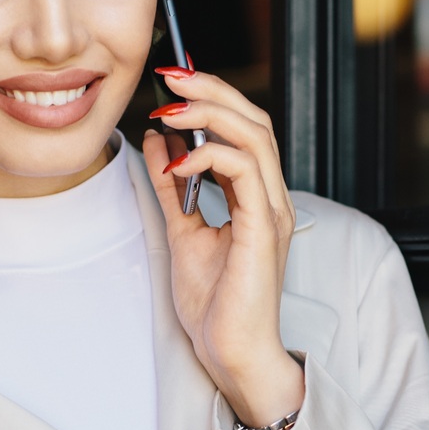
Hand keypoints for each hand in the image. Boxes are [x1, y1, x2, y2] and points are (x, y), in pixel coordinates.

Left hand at [141, 67, 304, 428]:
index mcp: (257, 198)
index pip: (244, 128)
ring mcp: (271, 212)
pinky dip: (208, 157)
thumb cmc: (216, 306)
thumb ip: (172, 188)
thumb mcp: (182, 233)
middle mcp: (271, 198)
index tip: (172, 83)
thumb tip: (156, 142)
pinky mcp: (262, 229)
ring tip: (169, 108)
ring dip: (209, 113)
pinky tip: (176, 164)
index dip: (212, 98)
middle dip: (211, 90)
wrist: (231, 354)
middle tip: (170, 75)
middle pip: (254, 120)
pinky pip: (245, 171)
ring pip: (254, 136)